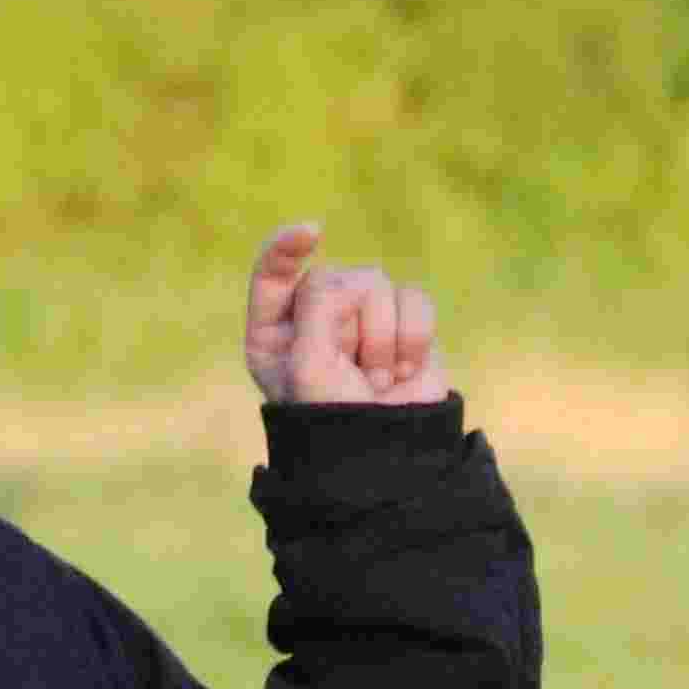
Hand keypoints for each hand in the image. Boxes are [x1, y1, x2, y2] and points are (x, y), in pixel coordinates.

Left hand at [239, 224, 447, 406]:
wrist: (391, 456)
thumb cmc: (336, 419)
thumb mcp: (311, 366)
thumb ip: (319, 307)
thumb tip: (349, 277)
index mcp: (275, 333)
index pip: (274, 274)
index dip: (286, 247)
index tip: (310, 233)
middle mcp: (314, 319)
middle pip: (335, 277)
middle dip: (351, 326)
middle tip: (353, 373)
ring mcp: (360, 318)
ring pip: (377, 284)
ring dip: (382, 338)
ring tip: (377, 380)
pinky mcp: (403, 321)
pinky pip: (413, 297)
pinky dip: (414, 335)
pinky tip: (405, 371)